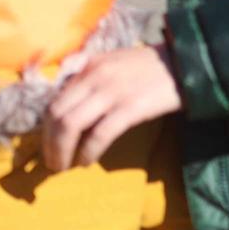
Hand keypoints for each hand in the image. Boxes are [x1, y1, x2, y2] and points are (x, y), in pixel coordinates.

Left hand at [42, 43, 182, 171]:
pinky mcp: (131, 107)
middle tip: (50, 163)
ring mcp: (111, 92)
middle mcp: (94, 77)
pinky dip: (88, 151)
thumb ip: (86, 75)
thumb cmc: (147, 67)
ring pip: (72, 124)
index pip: (54, 101)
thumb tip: (64, 94)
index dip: (45, 129)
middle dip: (49, 143)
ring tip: (63, 167)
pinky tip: (86, 163)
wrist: (184, 63)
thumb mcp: (110, 62)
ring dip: (62, 151)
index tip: (46, 146)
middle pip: (57, 114)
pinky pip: (100, 134)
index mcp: (86, 67)